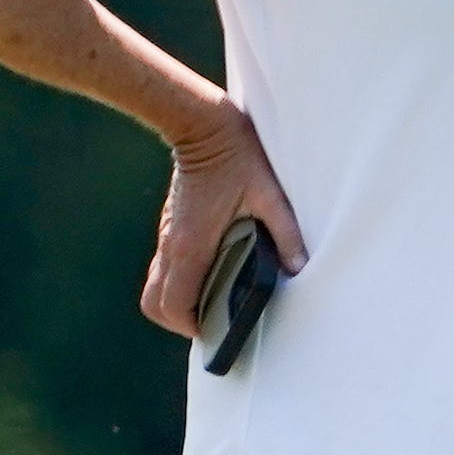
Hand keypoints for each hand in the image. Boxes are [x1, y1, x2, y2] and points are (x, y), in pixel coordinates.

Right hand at [141, 109, 307, 338]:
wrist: (202, 124)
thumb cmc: (236, 157)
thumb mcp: (270, 194)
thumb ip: (287, 233)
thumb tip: (300, 268)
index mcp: (191, 245)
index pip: (174, 306)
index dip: (191, 327)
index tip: (215, 330)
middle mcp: (171, 245)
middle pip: (154, 304)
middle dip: (178, 321)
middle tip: (210, 322)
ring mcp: (166, 235)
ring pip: (155, 287)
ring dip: (177, 302)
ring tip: (211, 302)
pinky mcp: (170, 225)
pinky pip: (164, 267)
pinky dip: (179, 281)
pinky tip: (210, 272)